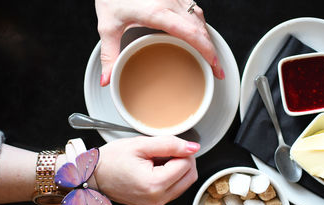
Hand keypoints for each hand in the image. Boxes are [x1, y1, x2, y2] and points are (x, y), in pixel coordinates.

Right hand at [93, 136, 199, 204]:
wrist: (92, 175)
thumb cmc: (110, 160)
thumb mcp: (140, 145)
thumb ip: (170, 144)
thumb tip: (192, 147)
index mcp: (154, 184)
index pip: (186, 165)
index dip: (182, 151)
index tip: (169, 146)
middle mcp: (157, 199)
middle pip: (190, 177)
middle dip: (184, 160)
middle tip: (166, 151)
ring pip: (185, 184)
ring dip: (178, 169)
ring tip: (157, 160)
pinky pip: (174, 190)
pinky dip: (171, 177)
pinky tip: (156, 169)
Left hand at [95, 0, 224, 86]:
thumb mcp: (107, 26)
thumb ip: (109, 54)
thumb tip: (108, 79)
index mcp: (157, 12)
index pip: (192, 34)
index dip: (208, 52)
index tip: (215, 67)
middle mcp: (171, 2)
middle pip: (201, 29)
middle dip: (213, 51)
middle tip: (216, 70)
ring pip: (200, 19)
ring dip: (207, 39)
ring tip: (209, 56)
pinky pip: (194, 11)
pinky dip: (199, 27)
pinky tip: (196, 37)